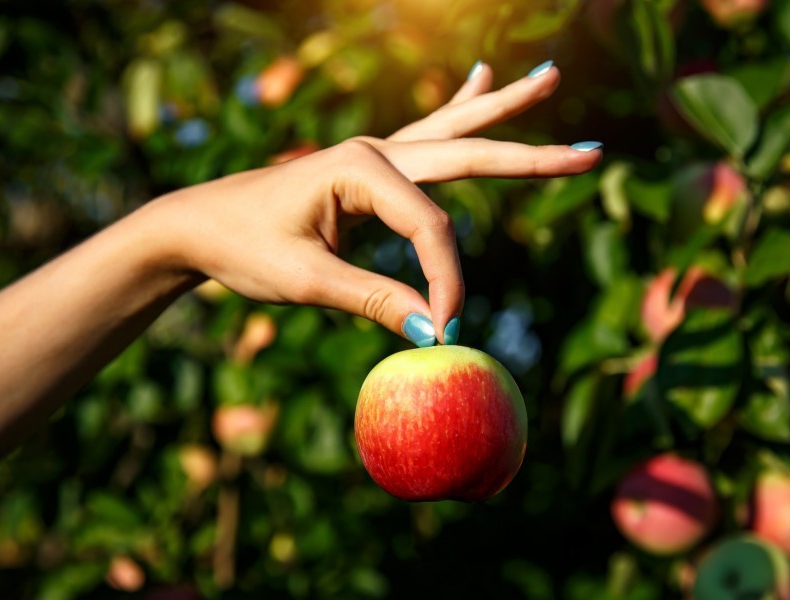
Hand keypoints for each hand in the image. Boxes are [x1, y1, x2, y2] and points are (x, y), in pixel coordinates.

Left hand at [151, 61, 602, 344]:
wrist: (197, 224)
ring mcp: (375, 154)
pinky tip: (480, 77)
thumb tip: (438, 332)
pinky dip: (459, 109)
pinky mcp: (371, 169)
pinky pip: (428, 136)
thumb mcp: (306, 279)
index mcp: (360, 167)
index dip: (448, 280)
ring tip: (550, 77)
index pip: (431, 226)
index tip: (446, 329)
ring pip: (454, 131)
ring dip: (503, 110)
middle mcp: (375, 150)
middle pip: (467, 152)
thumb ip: (375, 301)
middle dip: (531, 155)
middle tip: (592, 151)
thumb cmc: (242, 247)